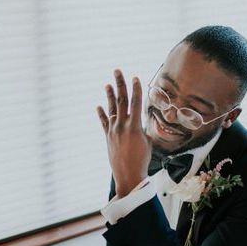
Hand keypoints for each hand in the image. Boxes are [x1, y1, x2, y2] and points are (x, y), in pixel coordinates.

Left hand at [97, 69, 151, 196]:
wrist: (128, 174)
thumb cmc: (142, 160)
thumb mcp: (148, 142)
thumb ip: (143, 130)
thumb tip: (140, 125)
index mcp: (135, 126)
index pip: (136, 102)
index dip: (136, 89)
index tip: (135, 77)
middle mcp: (122, 125)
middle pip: (121, 100)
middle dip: (120, 84)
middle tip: (117, 71)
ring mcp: (113, 130)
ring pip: (111, 109)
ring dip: (109, 95)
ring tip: (107, 84)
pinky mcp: (108, 137)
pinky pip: (104, 123)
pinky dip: (102, 114)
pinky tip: (98, 106)